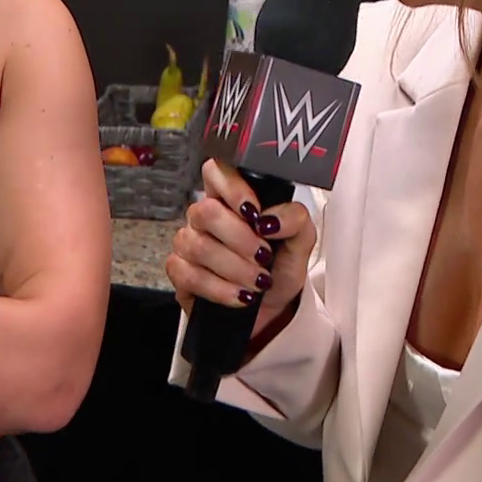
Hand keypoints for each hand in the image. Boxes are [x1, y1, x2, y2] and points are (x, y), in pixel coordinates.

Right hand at [165, 160, 315, 341]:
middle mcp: (205, 216)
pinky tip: (240, 295)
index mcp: (232, 198)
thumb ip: (295, 219)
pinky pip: (190, 276)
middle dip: (240, 238)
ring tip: (258, 281)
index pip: (216, 172)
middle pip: (205, 211)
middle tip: (263, 256)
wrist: (272, 309)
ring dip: (236, 268)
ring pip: (199, 246)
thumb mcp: (300, 241)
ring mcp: (189, 243)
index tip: (256, 214)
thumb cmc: (280, 268)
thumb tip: (271, 218)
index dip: (233, 189)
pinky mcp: (180, 273)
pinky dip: (221, 289)